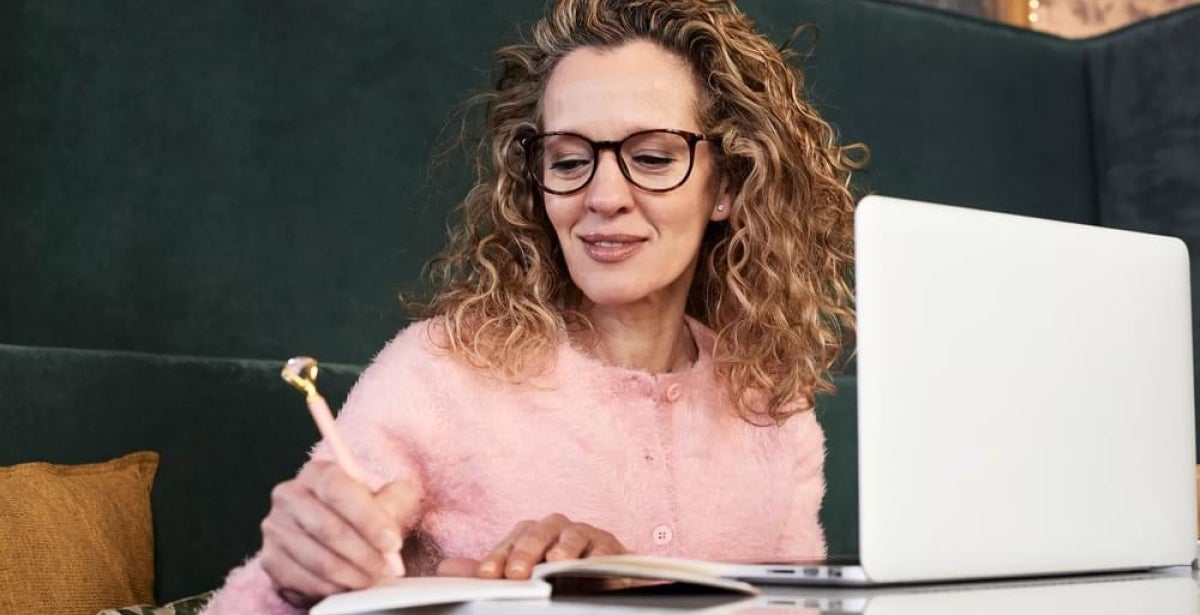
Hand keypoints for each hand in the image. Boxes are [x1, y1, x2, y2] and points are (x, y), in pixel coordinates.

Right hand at [259, 460, 421, 603]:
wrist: (339, 540)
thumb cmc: (366, 516)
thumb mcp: (389, 500)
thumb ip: (395, 505)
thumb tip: (390, 534)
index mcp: (317, 473)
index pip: (337, 490)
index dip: (368, 519)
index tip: (392, 543)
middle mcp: (289, 495)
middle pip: (327, 528)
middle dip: (364, 553)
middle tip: (388, 568)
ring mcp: (275, 528)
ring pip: (318, 559)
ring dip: (352, 574)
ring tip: (374, 578)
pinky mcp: (270, 560)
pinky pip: (304, 580)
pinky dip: (333, 587)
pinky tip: (350, 586)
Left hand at [437, 513, 627, 579]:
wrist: (601, 585)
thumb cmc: (556, 579)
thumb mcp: (519, 577)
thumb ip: (488, 573)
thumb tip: (446, 568)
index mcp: (532, 534)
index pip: (512, 541)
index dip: (499, 557)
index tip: (489, 576)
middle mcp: (557, 529)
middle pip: (540, 532)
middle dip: (526, 552)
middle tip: (516, 574)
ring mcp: (585, 536)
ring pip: (572, 534)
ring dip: (563, 548)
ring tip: (553, 564)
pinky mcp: (611, 547)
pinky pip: (604, 548)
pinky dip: (596, 557)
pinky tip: (587, 567)